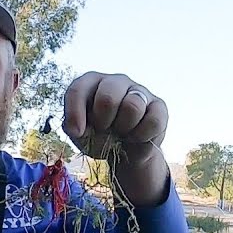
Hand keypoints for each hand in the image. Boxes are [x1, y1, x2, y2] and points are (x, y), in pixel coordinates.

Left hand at [63, 71, 170, 208]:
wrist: (125, 151)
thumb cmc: (98, 136)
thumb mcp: (80, 134)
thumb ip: (74, 127)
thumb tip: (80, 129)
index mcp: (91, 83)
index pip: (78, 90)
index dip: (76, 113)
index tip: (78, 133)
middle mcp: (115, 81)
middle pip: (108, 97)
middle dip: (103, 122)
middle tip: (104, 131)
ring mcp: (138, 90)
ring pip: (133, 106)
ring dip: (124, 129)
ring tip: (121, 134)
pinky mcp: (158, 105)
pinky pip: (153, 120)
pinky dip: (143, 136)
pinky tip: (137, 138)